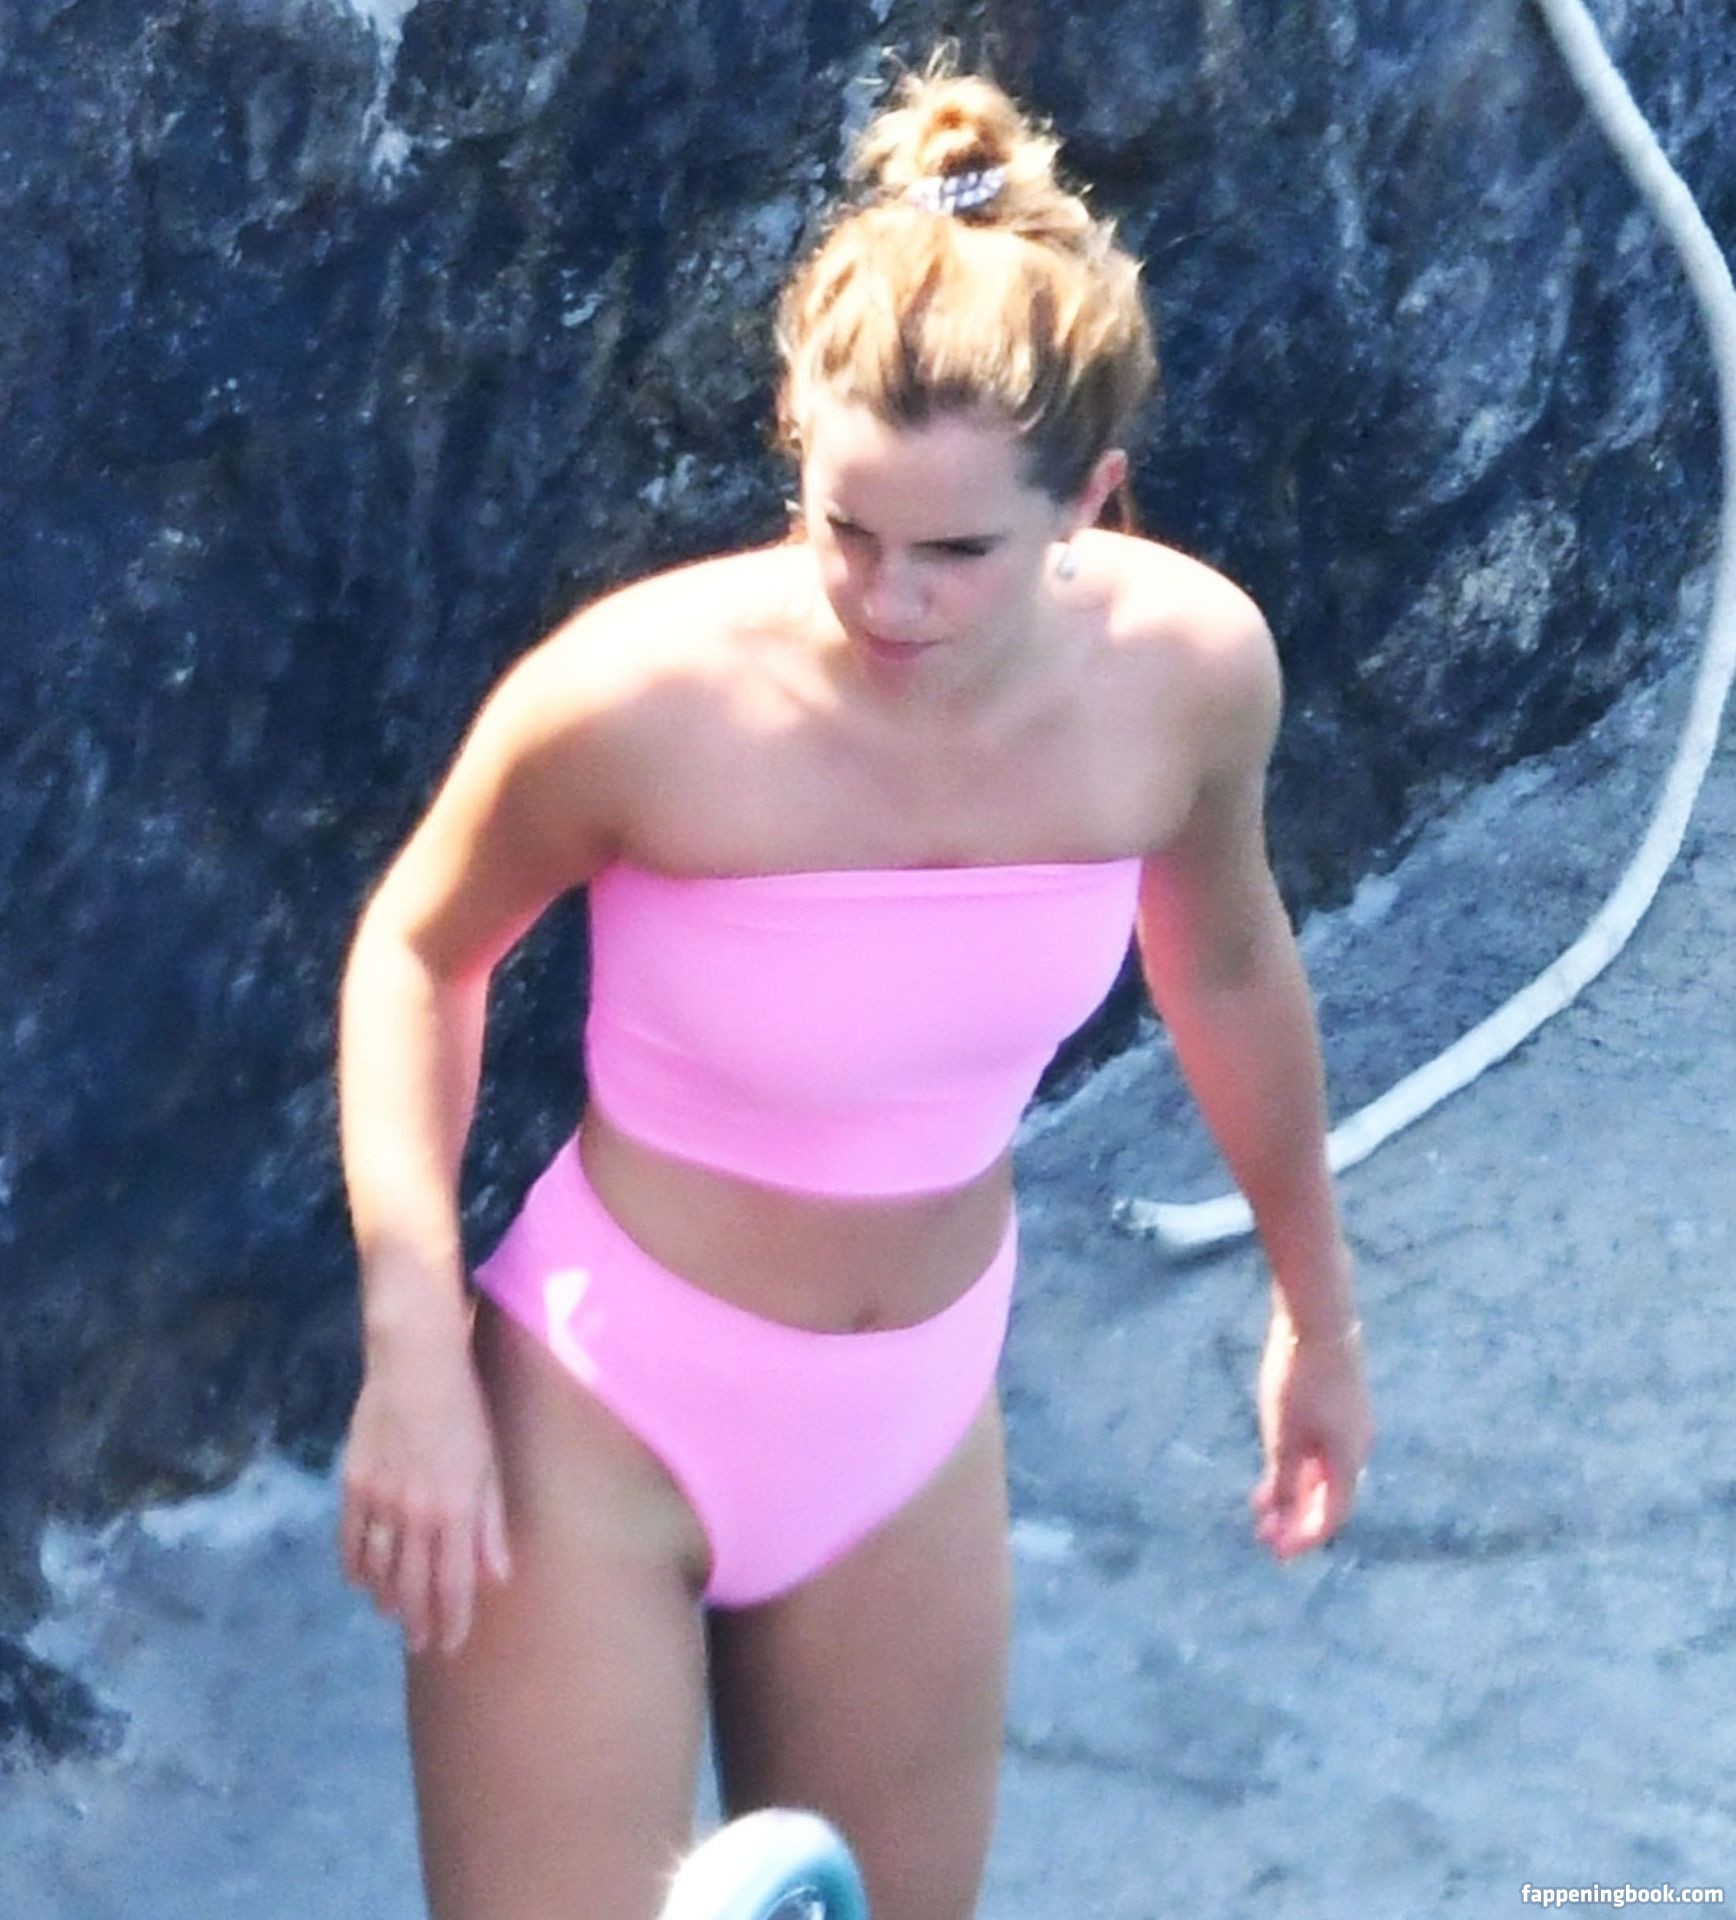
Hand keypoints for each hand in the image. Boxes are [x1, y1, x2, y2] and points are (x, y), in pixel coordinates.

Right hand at [339, 1322, 512, 1656]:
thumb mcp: (490, 1464)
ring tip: (395, 1616)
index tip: (451, 1645)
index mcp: (456, 1509)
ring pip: (379, 1568)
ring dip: (387, 1598)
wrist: (415, 1364)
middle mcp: (416, 1514)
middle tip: (422, 1644)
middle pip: (413, 1584)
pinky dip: (355, 1566)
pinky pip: (351, 1540)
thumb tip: (496, 1575)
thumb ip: (491, 1522)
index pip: (454, 1582)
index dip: (453, 1618)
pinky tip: (361, 1581)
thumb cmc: (466, 1409)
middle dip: (419, 1621)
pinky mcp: (353, 1484)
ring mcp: (379, 1501)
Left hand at [1250, 1310, 1373, 1559]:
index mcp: (1348, 1460)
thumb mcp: (1282, 1435)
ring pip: (1322, 1471)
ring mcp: (1350, 1423)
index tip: (1277, 1553)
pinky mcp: (1339, 1402)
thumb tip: (1281, 1517)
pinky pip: (1321, 1449)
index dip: (1305, 1538)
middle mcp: (1356, 1446)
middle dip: (1295, 1518)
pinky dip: (1298, 1466)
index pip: (1332, 1515)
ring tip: (1261, 1505)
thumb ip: (1282, 1479)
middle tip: (1264, 1535)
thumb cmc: (1299, 1380)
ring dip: (1294, 1491)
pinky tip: (1276, 1464)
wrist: (1318, 1319)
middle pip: (1328, 1495)